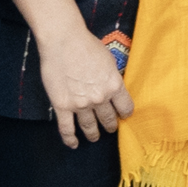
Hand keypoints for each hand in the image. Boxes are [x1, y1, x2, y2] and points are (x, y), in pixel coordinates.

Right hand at [32, 24, 133, 148]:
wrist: (64, 42)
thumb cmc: (87, 45)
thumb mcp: (109, 60)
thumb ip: (112, 77)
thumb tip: (113, 86)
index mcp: (114, 86)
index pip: (126, 107)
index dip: (126, 113)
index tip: (124, 116)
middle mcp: (99, 98)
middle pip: (108, 118)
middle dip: (111, 125)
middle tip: (111, 128)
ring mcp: (80, 104)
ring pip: (89, 126)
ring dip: (93, 134)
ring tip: (95, 137)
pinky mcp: (62, 106)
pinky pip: (67, 128)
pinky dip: (70, 139)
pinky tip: (74, 144)